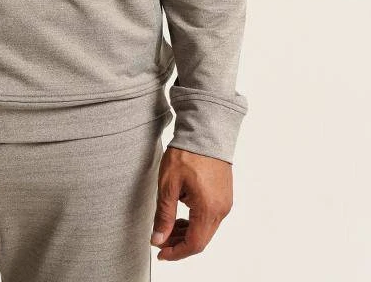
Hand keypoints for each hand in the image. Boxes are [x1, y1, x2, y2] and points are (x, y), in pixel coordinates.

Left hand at [150, 146, 232, 260]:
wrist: (206, 131)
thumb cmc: (187, 153)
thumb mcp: (168, 184)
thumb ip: (164, 215)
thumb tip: (159, 239)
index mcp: (208, 209)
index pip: (194, 244)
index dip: (176, 252)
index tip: (161, 252)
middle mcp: (221, 209)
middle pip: (201, 239)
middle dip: (179, 243)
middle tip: (160, 238)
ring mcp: (225, 202)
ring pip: (206, 229)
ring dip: (187, 232)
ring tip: (168, 225)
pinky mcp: (224, 195)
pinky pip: (211, 217)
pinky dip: (196, 221)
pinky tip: (182, 213)